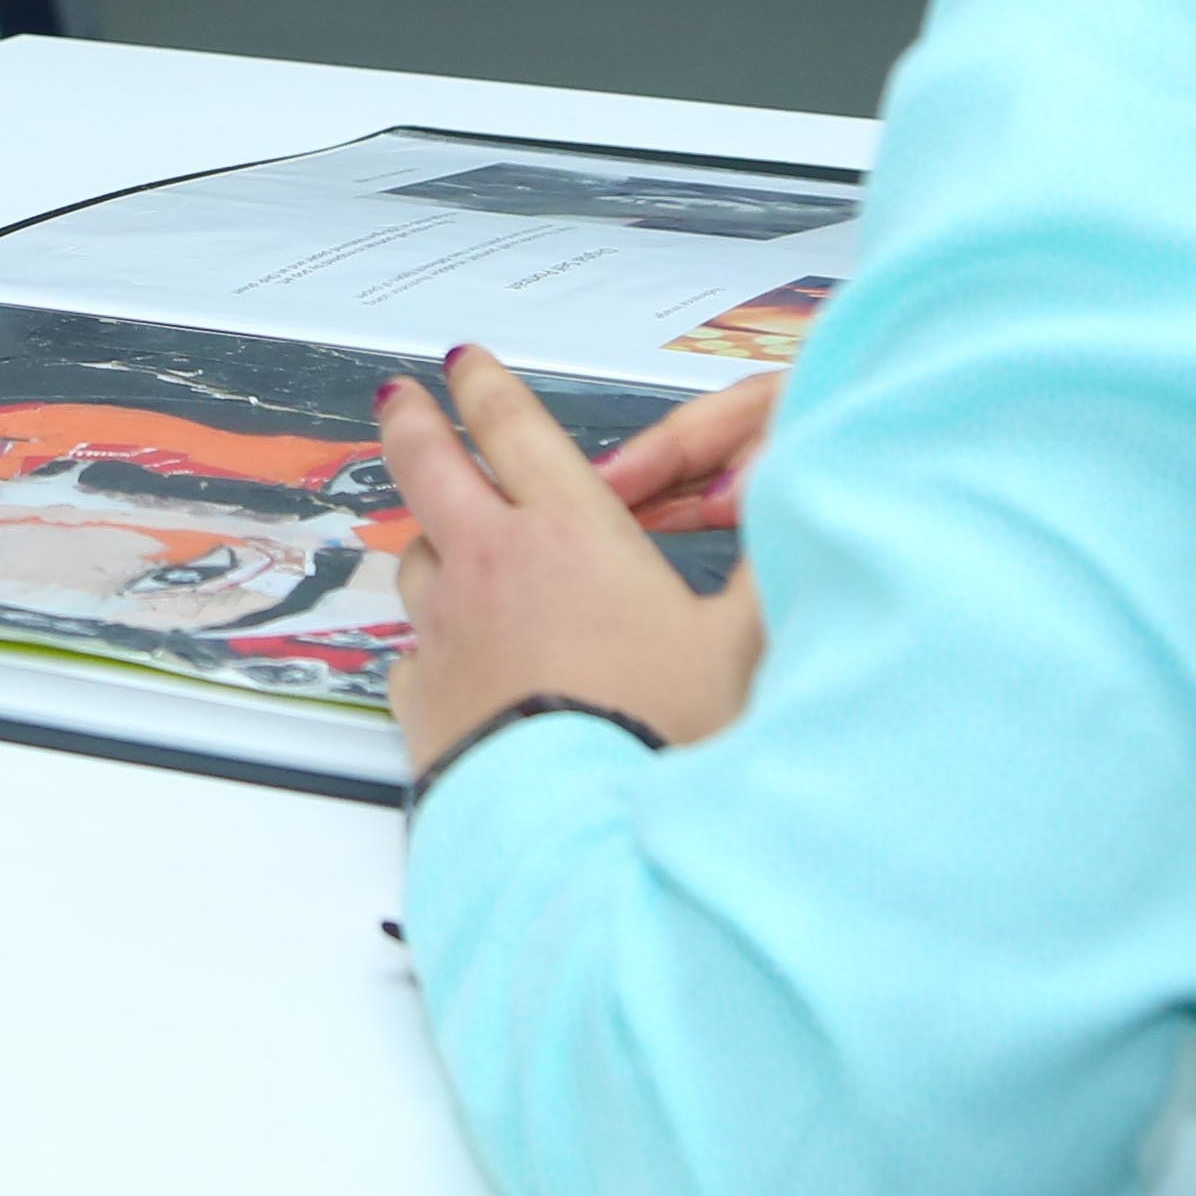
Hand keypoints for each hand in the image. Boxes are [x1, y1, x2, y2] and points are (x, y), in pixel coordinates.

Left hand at [376, 346, 766, 791]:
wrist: (578, 832)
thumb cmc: (658, 735)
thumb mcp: (741, 643)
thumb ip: (766, 566)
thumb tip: (795, 505)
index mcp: (568, 532)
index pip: (513, 429)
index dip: (485, 386)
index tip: (466, 363)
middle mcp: (491, 565)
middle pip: (430, 467)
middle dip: (414, 422)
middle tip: (400, 398)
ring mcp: (446, 629)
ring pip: (416, 555)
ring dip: (428, 534)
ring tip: (440, 533)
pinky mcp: (423, 694)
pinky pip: (416, 645)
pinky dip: (432, 634)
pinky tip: (453, 649)